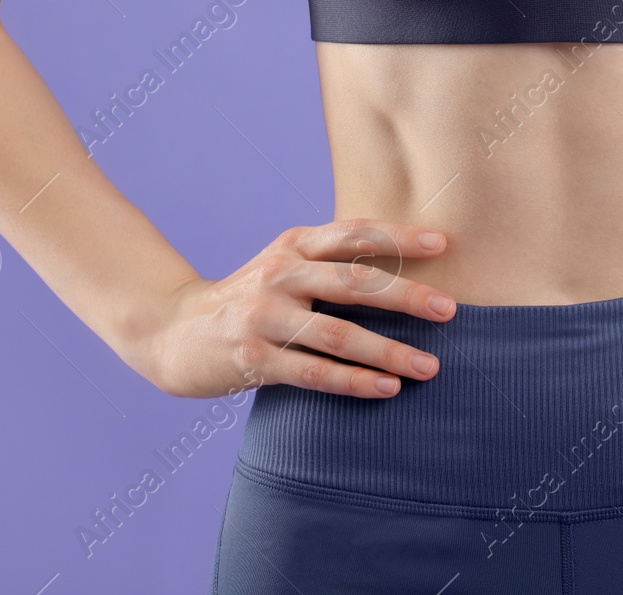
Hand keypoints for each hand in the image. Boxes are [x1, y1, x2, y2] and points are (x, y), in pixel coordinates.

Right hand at [142, 219, 455, 399]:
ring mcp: (264, 317)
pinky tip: (388, 388)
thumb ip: (331, 262)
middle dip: (407, 296)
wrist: (173, 331)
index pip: (353, 233)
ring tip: (429, 366)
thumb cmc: (249, 299)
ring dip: (390, 352)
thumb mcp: (284, 266)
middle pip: (354, 281)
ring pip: (339, 334)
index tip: (442, 245)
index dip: (399, 237)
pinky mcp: (254, 359)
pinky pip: (314, 372)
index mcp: (293, 245)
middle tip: (449, 310)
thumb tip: (408, 270)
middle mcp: (280, 274)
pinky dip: (355, 382)